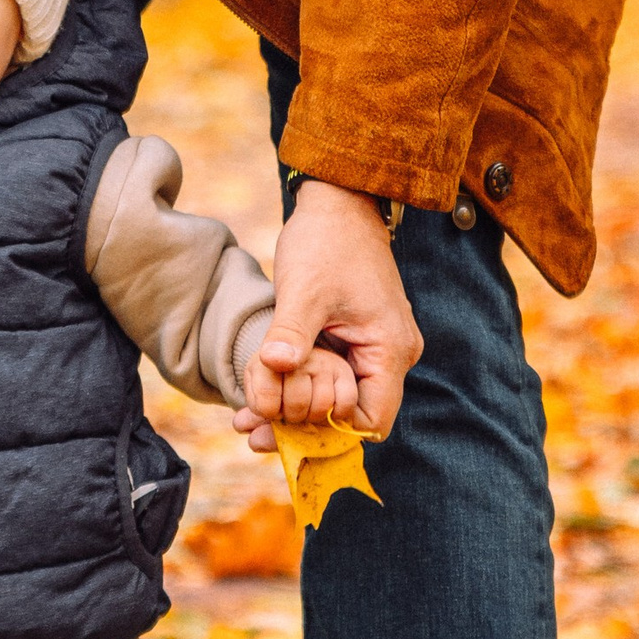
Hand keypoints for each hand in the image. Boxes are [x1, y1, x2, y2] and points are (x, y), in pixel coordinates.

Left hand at [239, 180, 421, 448]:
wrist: (339, 204)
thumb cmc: (326, 241)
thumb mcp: (304, 288)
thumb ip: (291, 331)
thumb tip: (274, 366)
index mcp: (389, 348)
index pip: (369, 421)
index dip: (327, 434)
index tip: (281, 433)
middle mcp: (390, 355)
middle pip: (351, 416)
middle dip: (303, 428)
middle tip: (252, 432)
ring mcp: (375, 347)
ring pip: (338, 398)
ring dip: (297, 411)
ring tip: (248, 420)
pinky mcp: (357, 339)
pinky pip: (332, 377)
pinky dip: (301, 388)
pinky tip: (263, 395)